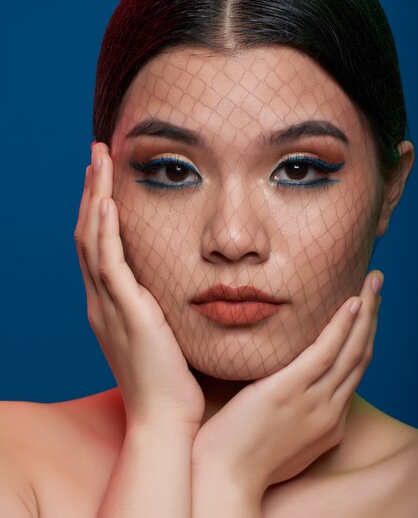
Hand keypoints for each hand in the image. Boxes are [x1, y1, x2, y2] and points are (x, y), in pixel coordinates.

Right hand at [74, 143, 204, 432]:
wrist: (167, 420)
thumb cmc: (172, 378)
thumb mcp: (164, 330)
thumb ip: (163, 302)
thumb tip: (185, 278)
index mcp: (111, 303)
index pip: (98, 244)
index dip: (98, 207)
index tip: (106, 176)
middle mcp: (101, 300)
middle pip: (88, 233)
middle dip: (91, 190)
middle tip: (97, 152)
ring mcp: (109, 307)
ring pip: (92, 241)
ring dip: (93, 197)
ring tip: (98, 160)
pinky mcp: (125, 314)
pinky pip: (109, 266)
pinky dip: (104, 232)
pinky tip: (106, 202)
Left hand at [191, 272, 381, 500]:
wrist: (225, 480)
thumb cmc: (243, 456)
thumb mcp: (282, 435)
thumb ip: (294, 409)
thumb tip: (288, 384)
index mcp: (329, 422)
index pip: (353, 373)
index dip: (362, 338)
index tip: (364, 312)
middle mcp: (330, 411)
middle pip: (360, 356)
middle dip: (372, 318)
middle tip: (376, 286)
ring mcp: (313, 402)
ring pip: (351, 350)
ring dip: (366, 312)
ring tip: (372, 282)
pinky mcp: (289, 391)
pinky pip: (325, 352)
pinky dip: (341, 326)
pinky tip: (350, 303)